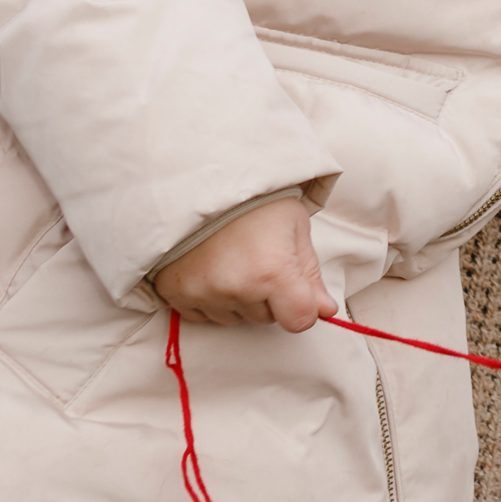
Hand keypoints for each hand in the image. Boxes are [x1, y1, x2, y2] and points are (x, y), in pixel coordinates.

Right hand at [153, 196, 334, 330]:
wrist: (197, 180)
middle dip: (268, 296)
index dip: (302, 307)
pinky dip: (210, 299)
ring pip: (235, 318)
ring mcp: (202, 292)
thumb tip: (324, 310)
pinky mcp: (175, 293)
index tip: (295, 290)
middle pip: (267, 318)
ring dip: (239, 299)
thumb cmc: (253, 199)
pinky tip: (211, 268)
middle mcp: (236, 288)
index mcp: (272, 271)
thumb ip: (310, 274)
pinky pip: (203, 316)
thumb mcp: (294, 226)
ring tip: (233, 260)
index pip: (298, 321)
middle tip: (258, 258)